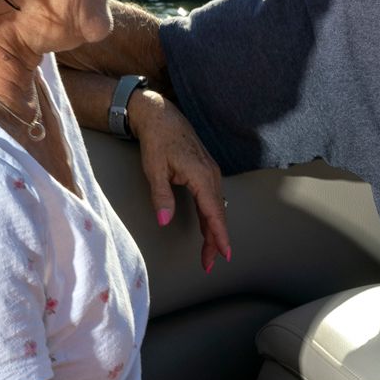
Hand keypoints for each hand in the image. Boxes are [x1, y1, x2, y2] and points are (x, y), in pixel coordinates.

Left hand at [127, 88, 230, 272]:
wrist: (161, 115)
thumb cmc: (157, 140)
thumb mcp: (154, 169)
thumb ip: (161, 196)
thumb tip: (164, 220)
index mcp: (200, 175)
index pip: (213, 211)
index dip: (219, 234)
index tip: (225, 253)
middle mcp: (211, 174)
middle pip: (218, 213)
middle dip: (216, 240)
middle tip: (209, 264)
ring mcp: (210, 172)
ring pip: (217, 207)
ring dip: (214, 230)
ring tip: (209, 253)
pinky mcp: (206, 171)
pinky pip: (212, 199)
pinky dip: (211, 216)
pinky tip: (206, 229)